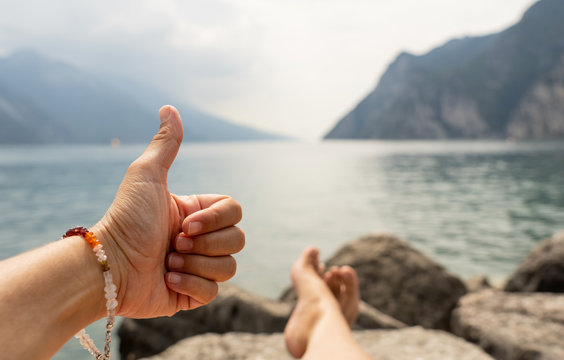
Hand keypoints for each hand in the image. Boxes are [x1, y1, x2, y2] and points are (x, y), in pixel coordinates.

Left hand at [93, 106, 243, 318]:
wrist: (109, 266)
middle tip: (173, 244)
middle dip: (204, 244)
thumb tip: (169, 107)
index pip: (234, 211)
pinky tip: (166, 279)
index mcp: (197, 213)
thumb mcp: (146, 176)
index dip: (215, 219)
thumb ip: (165, 144)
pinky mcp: (192, 294)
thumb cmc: (126, 219)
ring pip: (229, 267)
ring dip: (195, 265)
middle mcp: (201, 239)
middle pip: (237, 240)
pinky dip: (190, 286)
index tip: (184, 223)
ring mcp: (198, 267)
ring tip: (167, 263)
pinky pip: (213, 292)